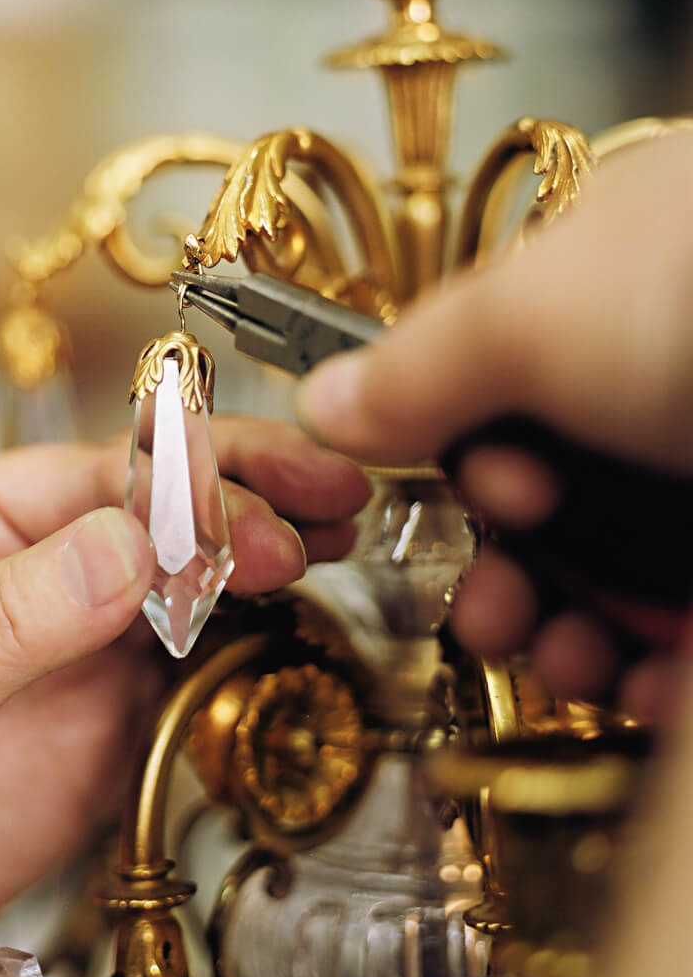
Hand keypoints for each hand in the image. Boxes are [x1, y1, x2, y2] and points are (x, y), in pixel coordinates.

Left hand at [0, 420, 367, 975]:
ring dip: (261, 561)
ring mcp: (75, 643)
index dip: (183, 477)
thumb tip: (128, 546)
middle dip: (244, 500)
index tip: (255, 498)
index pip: (95, 473)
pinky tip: (296, 624)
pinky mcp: (106, 717)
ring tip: (337, 544)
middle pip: (157, 512)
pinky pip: (191, 663)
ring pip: (189, 580)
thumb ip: (10, 612)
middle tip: (325, 507)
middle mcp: (32, 569)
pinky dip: (248, 641)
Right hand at [296, 131, 692, 720]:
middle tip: (495, 617)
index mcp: (606, 289)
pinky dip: (658, 673)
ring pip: (619, 576)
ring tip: (563, 666)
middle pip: (550, 500)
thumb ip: (414, 368)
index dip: (463, 466)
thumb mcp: (527, 314)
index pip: (496, 392)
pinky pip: (688, 628)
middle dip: (502, 576)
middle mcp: (666, 381)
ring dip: (566, 638)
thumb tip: (320, 405)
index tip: (477, 502)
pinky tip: (643, 687)